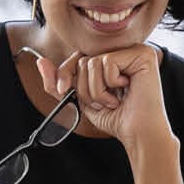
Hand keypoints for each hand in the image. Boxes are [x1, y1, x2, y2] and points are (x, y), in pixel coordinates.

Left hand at [33, 43, 172, 156]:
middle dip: (84, 87)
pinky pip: (106, 62)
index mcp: (112, 59)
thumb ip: (60, 81)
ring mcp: (135, 50)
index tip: (62, 89)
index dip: (65, 73)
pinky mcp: (143, 55)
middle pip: (82, 59)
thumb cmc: (116, 117)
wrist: (138, 133)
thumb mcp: (80, 98)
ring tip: (114, 99)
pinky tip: (125, 92)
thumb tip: (40, 61)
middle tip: (103, 101)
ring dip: (96, 90)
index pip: (77, 57)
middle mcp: (124, 51)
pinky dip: (109, 84)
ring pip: (92, 62)